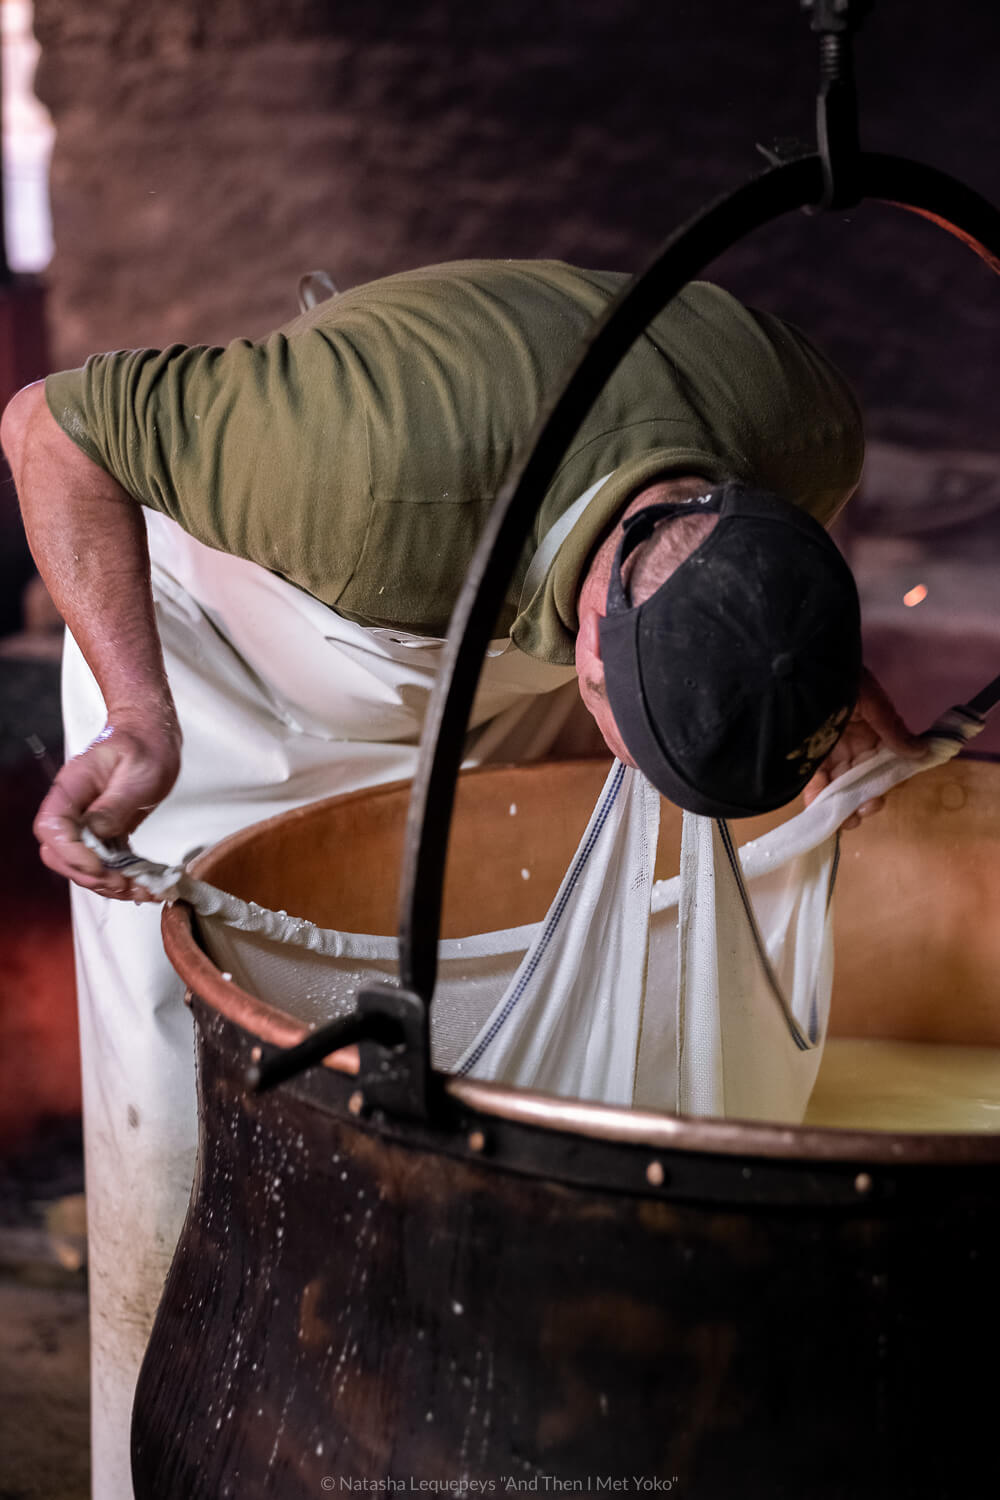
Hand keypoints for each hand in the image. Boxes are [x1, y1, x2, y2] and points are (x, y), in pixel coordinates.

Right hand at [34, 713, 181, 899]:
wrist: (151, 736)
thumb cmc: (143, 746)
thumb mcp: (136, 772)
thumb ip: (114, 805)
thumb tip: (97, 833)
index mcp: (72, 789)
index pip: (52, 828)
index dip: (72, 853)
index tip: (101, 865)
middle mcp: (74, 810)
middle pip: (61, 855)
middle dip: (91, 876)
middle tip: (126, 883)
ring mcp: (88, 824)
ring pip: (83, 866)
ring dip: (111, 886)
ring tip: (145, 890)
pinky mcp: (106, 834)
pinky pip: (106, 864)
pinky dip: (124, 879)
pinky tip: (147, 886)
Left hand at [802, 667, 926, 830]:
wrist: (801, 665)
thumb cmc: (841, 678)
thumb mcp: (872, 701)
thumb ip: (892, 729)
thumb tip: (922, 752)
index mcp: (871, 731)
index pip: (883, 764)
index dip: (883, 784)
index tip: (878, 798)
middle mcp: (851, 744)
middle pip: (861, 780)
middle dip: (864, 800)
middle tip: (863, 810)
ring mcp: (828, 751)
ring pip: (838, 786)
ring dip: (842, 806)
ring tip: (845, 820)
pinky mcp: (805, 756)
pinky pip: (812, 781)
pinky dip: (816, 799)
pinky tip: (820, 814)